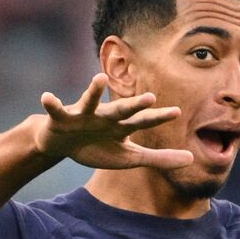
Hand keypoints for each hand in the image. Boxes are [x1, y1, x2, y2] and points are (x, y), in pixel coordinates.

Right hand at [34, 74, 194, 170]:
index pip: (143, 121)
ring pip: (90, 101)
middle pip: (121, 110)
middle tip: (149, 98)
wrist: (62, 144)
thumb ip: (159, 159)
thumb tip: (192, 159)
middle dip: (133, 104)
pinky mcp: (61, 118)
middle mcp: (105, 117)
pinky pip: (56, 109)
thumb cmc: (98, 148)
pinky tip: (47, 97)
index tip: (176, 112)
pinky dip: (51, 103)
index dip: (158, 118)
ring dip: (94, 91)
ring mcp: (83, 115)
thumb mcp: (130, 157)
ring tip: (99, 79)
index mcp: (121, 126)